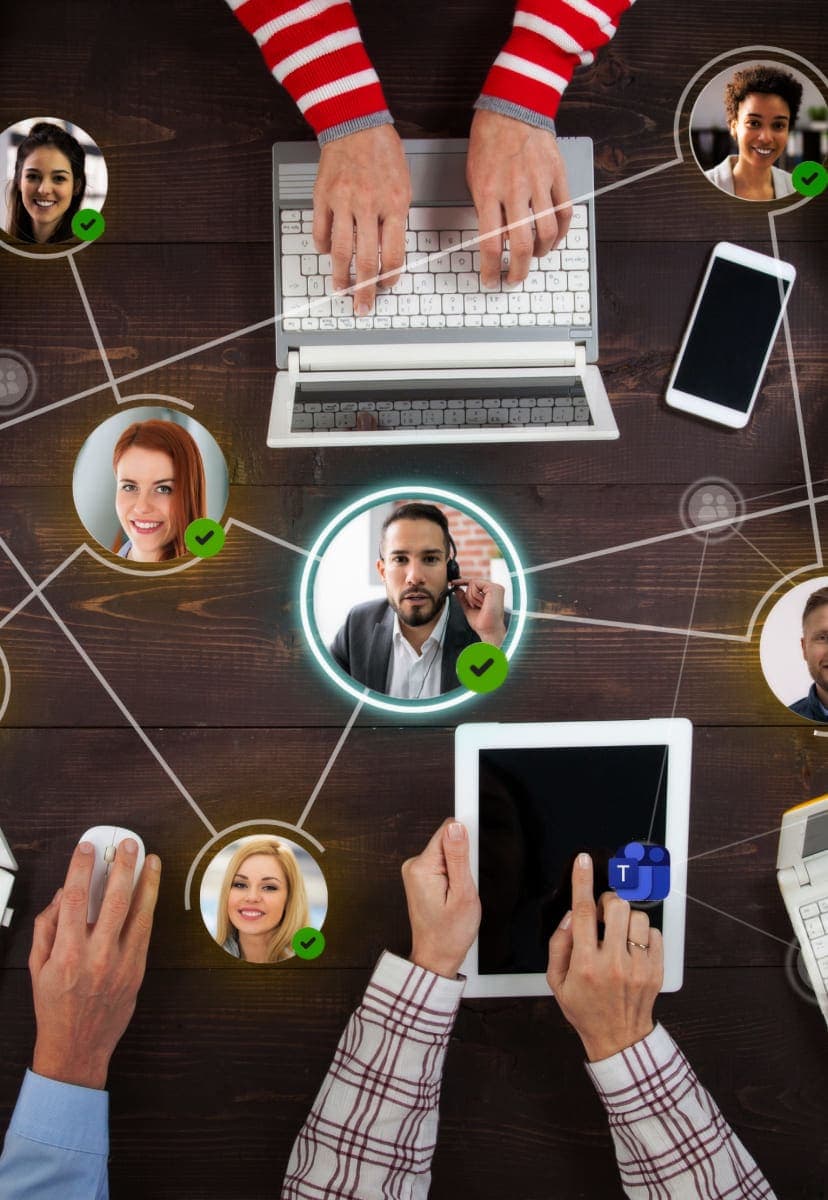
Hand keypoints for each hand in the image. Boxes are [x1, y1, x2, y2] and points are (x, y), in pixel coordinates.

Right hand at [30, 838, 160, 1088]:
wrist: (77, 1047)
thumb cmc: (55, 1008)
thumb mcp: (37, 968)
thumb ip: (46, 928)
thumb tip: (60, 896)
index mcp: (67, 954)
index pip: (73, 899)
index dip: (80, 868)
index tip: (86, 848)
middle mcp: (97, 956)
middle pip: (113, 899)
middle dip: (121, 866)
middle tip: (127, 845)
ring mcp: (121, 964)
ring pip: (139, 913)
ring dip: (147, 882)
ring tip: (151, 860)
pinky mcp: (138, 971)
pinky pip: (145, 932)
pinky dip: (149, 908)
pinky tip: (151, 891)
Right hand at [313, 125, 411, 313]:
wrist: (355, 123)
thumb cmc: (383, 153)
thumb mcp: (404, 187)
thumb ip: (396, 220)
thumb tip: (388, 253)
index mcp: (394, 205)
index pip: (393, 255)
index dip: (389, 277)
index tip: (385, 286)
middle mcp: (368, 206)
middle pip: (366, 260)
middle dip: (365, 290)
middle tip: (362, 305)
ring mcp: (343, 202)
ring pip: (339, 252)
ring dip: (340, 276)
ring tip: (341, 289)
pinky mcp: (322, 197)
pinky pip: (319, 232)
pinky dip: (322, 248)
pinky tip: (326, 254)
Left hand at [401, 820, 480, 978]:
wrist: (437, 956)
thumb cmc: (449, 933)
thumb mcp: (463, 894)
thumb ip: (459, 857)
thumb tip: (456, 826)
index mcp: (422, 867)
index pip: (447, 831)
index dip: (465, 840)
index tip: (471, 855)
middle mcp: (414, 866)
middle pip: (447, 842)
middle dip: (462, 860)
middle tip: (465, 886)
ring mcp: (415, 872)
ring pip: (446, 854)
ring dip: (458, 870)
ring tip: (458, 894)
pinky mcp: (420, 878)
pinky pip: (442, 864)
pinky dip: (452, 876)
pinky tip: (452, 894)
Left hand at [452, 578, 505, 646]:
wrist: (488, 630)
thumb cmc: (482, 623)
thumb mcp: (469, 608)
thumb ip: (463, 598)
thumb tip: (457, 589)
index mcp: (491, 593)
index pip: (475, 583)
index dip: (462, 581)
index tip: (452, 582)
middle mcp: (495, 588)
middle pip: (472, 582)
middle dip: (469, 596)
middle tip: (476, 607)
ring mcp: (495, 587)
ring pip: (472, 583)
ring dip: (472, 598)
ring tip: (481, 606)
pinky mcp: (493, 588)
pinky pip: (475, 585)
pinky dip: (474, 596)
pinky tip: (482, 604)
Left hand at [466, 109, 571, 286]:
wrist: (513, 107)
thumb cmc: (490, 142)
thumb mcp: (474, 178)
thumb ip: (484, 209)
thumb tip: (494, 239)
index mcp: (488, 193)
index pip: (490, 244)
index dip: (491, 269)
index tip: (490, 279)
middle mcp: (514, 190)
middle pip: (521, 245)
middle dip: (518, 270)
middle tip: (515, 278)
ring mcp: (539, 183)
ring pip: (546, 232)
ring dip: (541, 252)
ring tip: (535, 256)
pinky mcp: (558, 175)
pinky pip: (565, 212)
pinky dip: (561, 231)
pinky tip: (554, 238)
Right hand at [547, 853, 662, 1061]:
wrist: (619, 1039)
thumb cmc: (585, 1009)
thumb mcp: (556, 982)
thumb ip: (559, 944)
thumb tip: (571, 915)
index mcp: (585, 965)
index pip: (582, 912)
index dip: (581, 882)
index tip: (583, 862)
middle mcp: (613, 963)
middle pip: (616, 906)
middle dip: (608, 902)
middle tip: (602, 914)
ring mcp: (638, 967)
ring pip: (638, 917)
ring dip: (625, 919)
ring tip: (618, 936)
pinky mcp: (656, 971)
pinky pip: (655, 933)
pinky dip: (643, 934)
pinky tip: (633, 948)